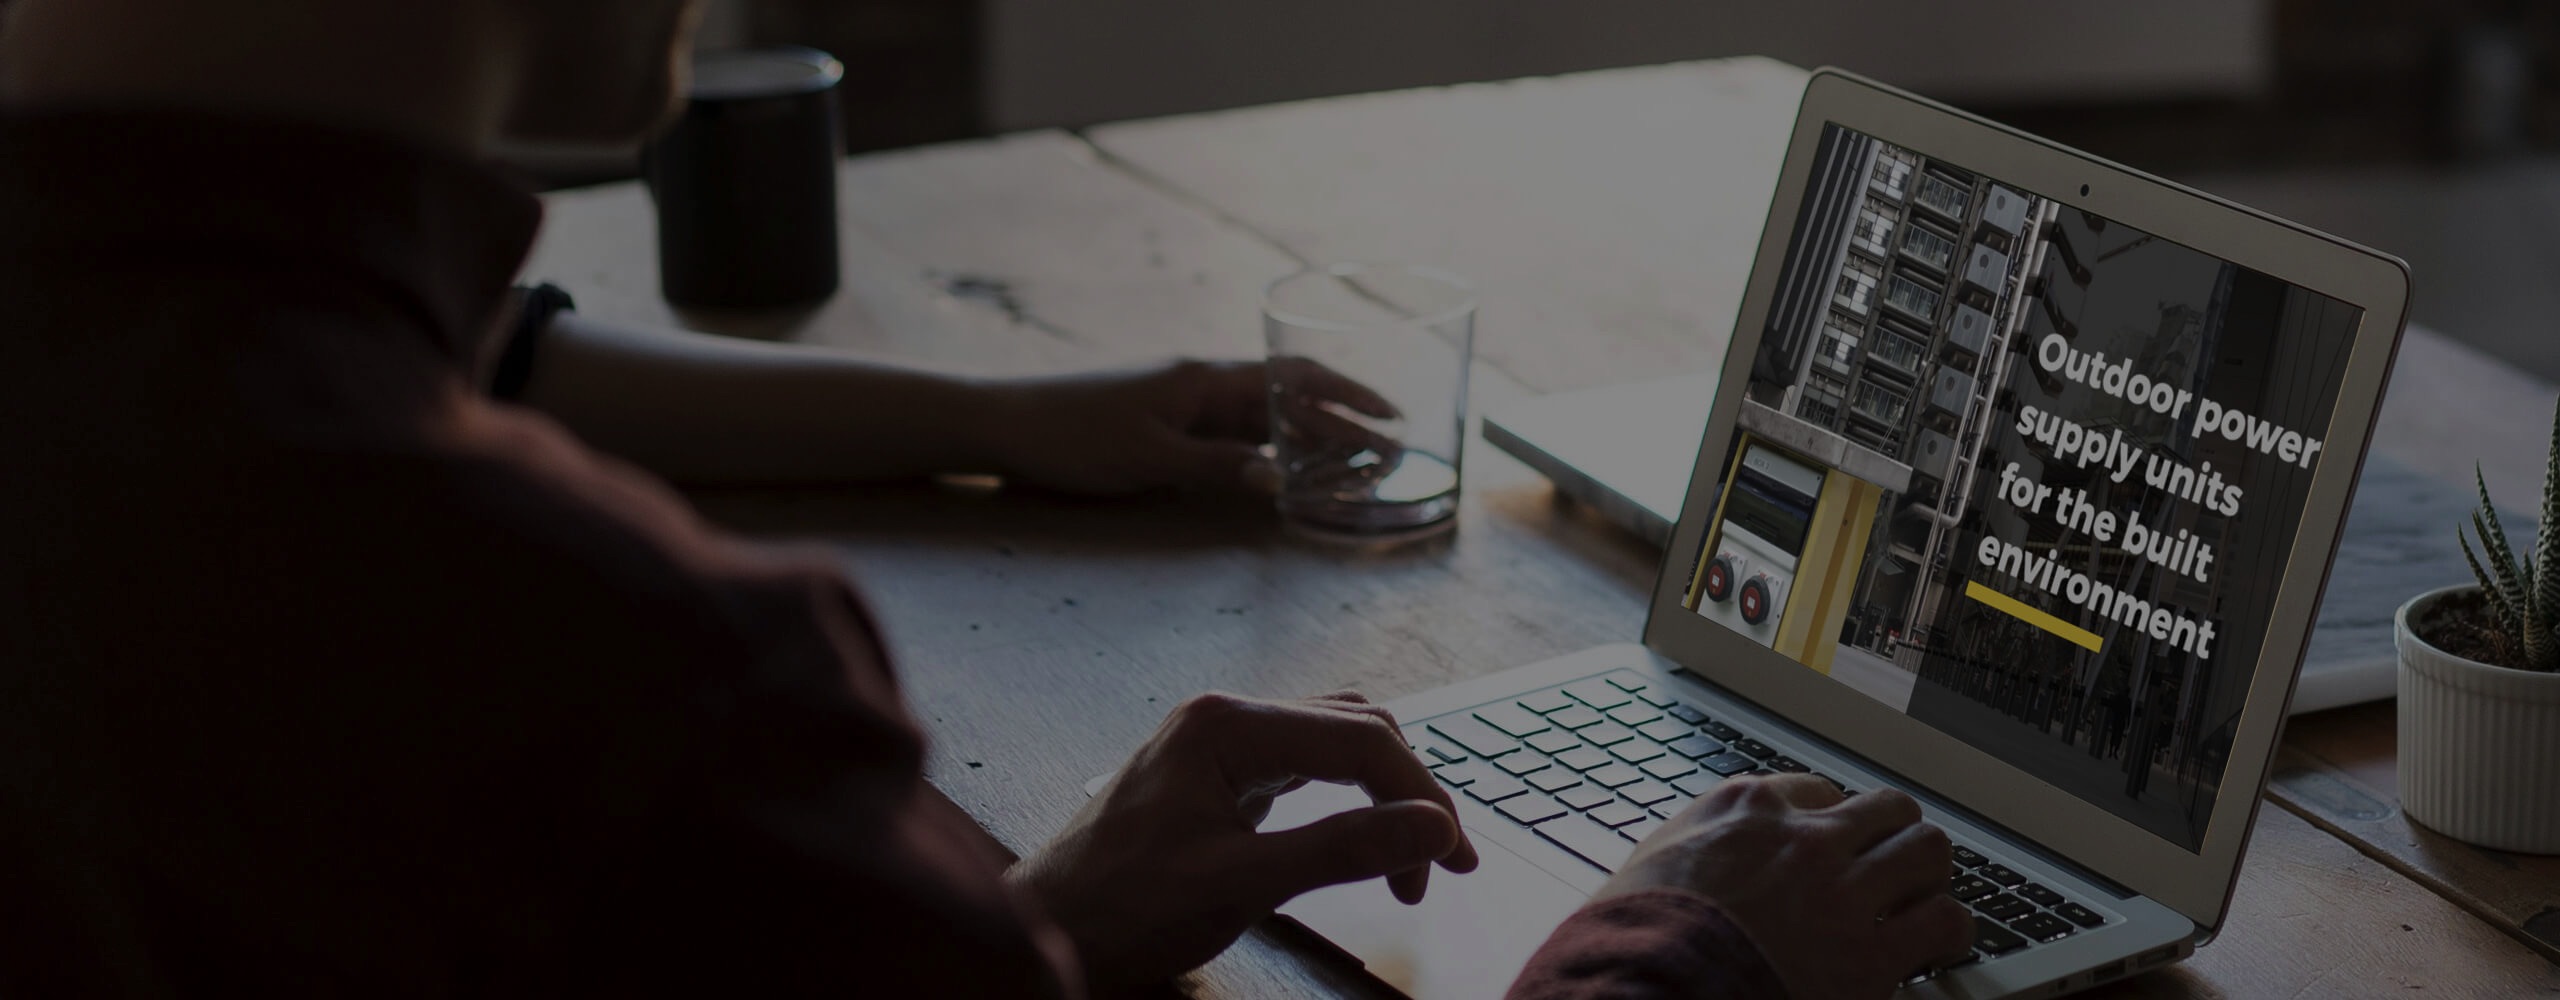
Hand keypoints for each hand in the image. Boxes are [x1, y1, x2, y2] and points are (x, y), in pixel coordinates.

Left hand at [979, 358, 1395, 496]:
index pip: (1294, 378)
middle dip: (1343, 421)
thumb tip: (1282, 480)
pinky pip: (1233, 437)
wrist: (1004, 427)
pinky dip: (1268, 453)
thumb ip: (1217, 466)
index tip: (1392, 415)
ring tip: (1355, 465)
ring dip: (1310, 438)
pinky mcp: (1166, 428)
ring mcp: (1184, 406)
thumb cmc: (1072, 437)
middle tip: (1391, 452)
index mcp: (1205, 380)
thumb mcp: (1149, 458)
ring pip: (1264, 419)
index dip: (1348, 394)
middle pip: (1288, 398)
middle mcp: (1202, 385)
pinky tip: (1286, 472)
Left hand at [1008, 691, 1479, 989]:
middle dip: (1407, 794)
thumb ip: (1343, 848)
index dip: (1421, 797)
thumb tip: (1433, 828)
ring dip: (1380, 795)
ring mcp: (1218, 741)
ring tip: (1407, 862)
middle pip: (1355, 731)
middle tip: (1441, 867)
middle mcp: (1225, 716)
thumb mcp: (1244, 884)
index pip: (1361, 740)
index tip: (1455, 860)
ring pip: (1333, 744)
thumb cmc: (1122, 910)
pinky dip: (1344, 799)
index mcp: (1228, 725)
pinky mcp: (1215, 773)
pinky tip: (1358, 837)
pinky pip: (1302, 766)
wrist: (1048, 932)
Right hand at [1595, 776, 1972, 998]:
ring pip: (1929, 850)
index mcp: (1744, 812)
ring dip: (1927, 876)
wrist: (1650, 987)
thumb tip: (1690, 866)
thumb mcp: (1645, 869)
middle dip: (1892, 838)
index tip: (1827, 847)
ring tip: (1921, 900)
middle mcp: (1803, 839)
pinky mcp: (1873, 954)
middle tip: (1887, 869)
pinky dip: (1948, 931)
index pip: (1813, 793)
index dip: (1827, 823)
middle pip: (1885, 809)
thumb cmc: (1631, 939)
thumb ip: (1689, 853)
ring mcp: (1844, 892)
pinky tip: (1936, 946)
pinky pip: (1946, 921)